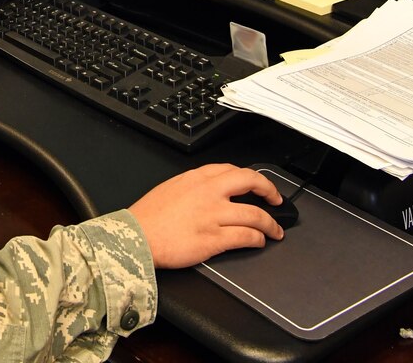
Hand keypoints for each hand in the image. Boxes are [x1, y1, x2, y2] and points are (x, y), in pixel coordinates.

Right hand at [128, 164, 283, 268]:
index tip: (258, 184)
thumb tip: (211, 191)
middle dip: (269, 190)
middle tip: (276, 200)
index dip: (251, 177)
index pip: (233, 170)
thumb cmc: (148, 217)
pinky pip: (246, 237)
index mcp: (197, 178)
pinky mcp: (214, 239)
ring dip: (270, 223)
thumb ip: (194, 186)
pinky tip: (259, 242)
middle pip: (250, 182)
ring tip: (275, 230)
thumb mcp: (171, 187)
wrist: (135, 237)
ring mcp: (213, 215)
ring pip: (254, 214)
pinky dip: (258, 239)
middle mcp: (208, 193)